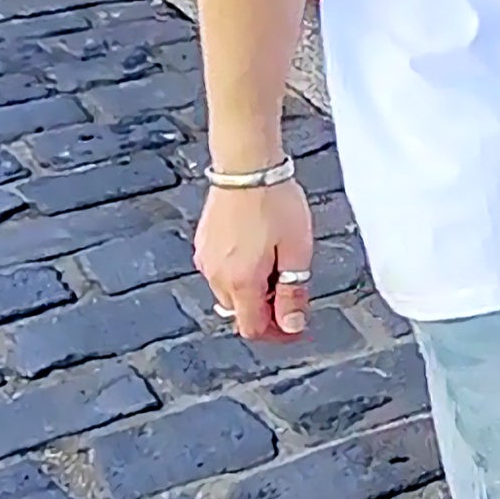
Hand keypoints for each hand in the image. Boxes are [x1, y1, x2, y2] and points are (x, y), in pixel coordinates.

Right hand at [194, 180, 313, 340]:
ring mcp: (205, 258)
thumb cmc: (274, 202)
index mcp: (241, 282)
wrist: (246, 166)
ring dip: (253, 289)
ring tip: (277, 260)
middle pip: (240, 312)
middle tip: (292, 287)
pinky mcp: (203, 242)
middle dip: (267, 309)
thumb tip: (293, 324)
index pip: (253, 328)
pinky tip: (258, 247)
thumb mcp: (297, 250)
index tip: (296, 324)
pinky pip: (221, 270)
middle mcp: (216, 276)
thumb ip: (293, 291)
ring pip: (230, 291)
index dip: (277, 332)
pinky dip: (240, 271)